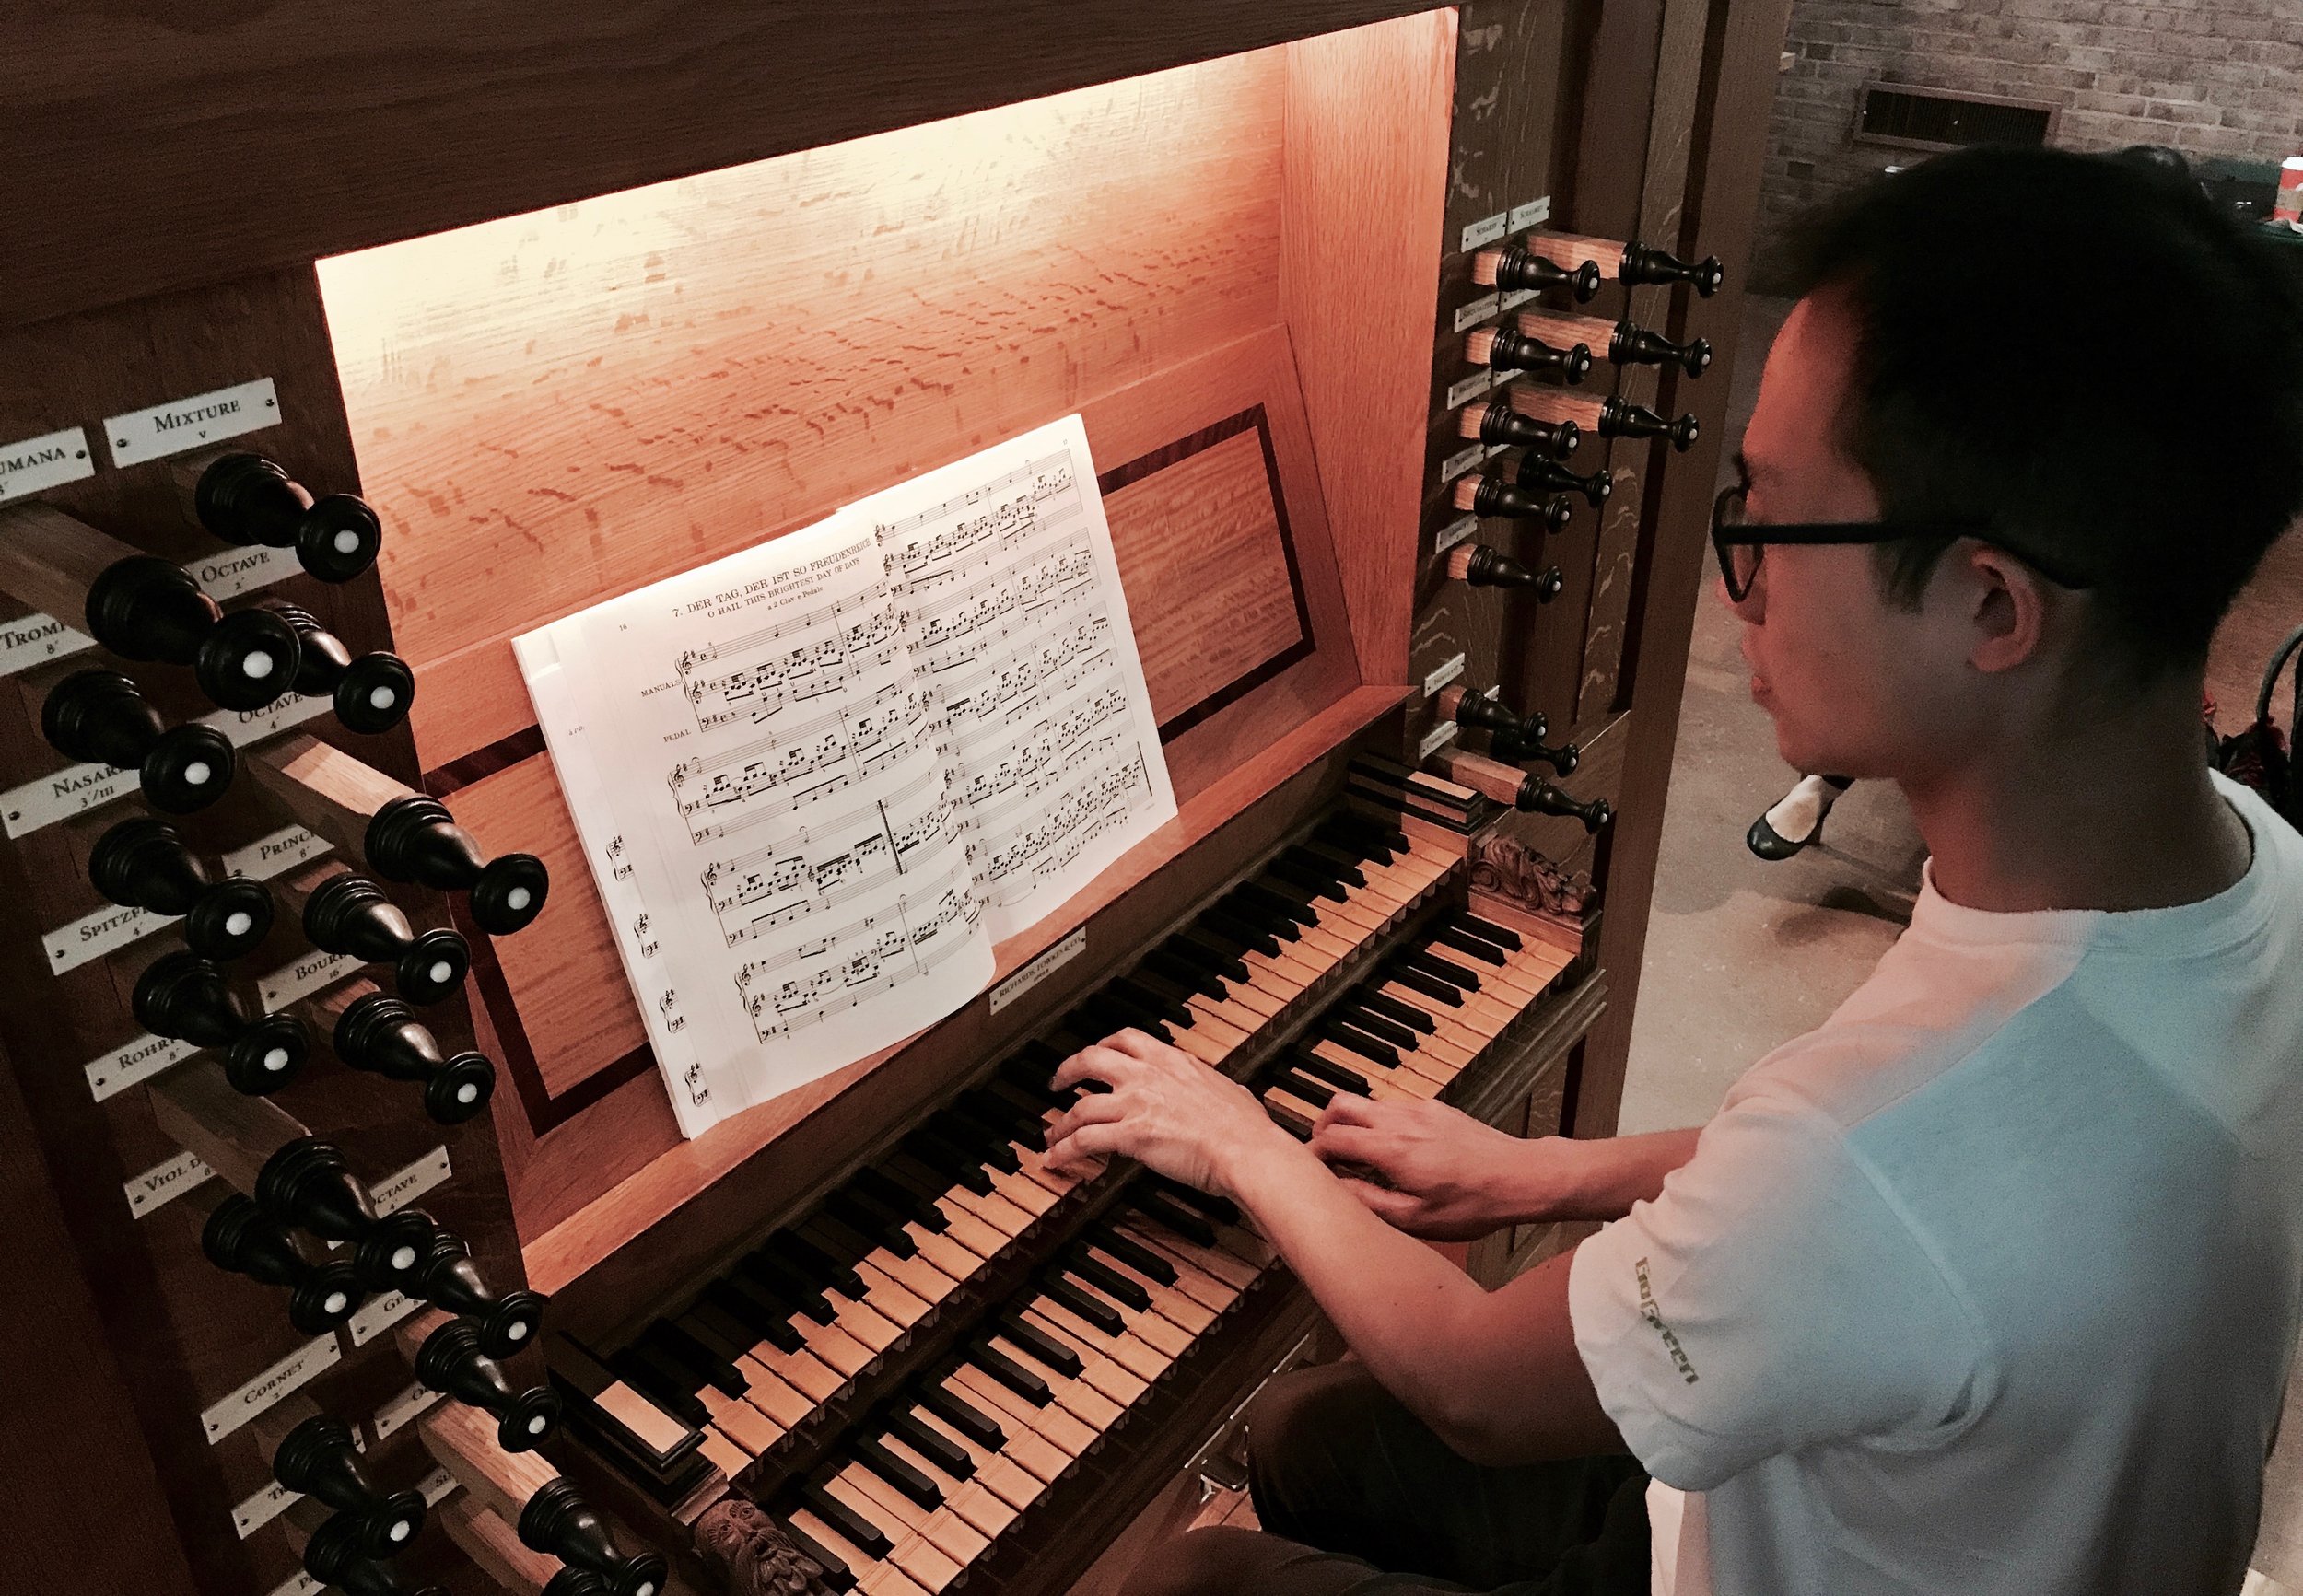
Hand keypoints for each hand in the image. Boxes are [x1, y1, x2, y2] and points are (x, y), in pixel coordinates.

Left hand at [1043, 1029, 1294, 1198]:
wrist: (1245, 1148)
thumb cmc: (1245, 1127)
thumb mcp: (1232, 1091)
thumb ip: (1218, 1087)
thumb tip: (1227, 1091)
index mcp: (1173, 1061)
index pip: (1127, 1039)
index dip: (1104, 1045)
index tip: (1096, 1054)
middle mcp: (1148, 1076)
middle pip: (1091, 1059)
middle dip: (1068, 1070)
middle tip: (1058, 1082)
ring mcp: (1136, 1104)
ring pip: (1081, 1106)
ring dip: (1060, 1122)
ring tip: (1050, 1135)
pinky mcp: (1131, 1134)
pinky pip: (1085, 1140)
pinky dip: (1064, 1149)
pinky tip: (1056, 1159)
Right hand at [1309, 1095, 1550, 1240]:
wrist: (1522, 1177)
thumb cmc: (1476, 1202)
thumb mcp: (1417, 1219)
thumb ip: (1370, 1203)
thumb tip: (1337, 1193)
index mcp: (1392, 1149)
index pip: (1332, 1138)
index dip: (1312, 1153)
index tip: (1309, 1168)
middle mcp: (1401, 1120)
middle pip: (1340, 1104)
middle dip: (1323, 1126)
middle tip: (1323, 1153)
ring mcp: (1419, 1110)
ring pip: (1367, 1103)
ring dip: (1352, 1124)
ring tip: (1358, 1158)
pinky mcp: (1436, 1109)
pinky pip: (1394, 1108)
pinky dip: (1379, 1123)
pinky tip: (1392, 1152)